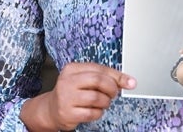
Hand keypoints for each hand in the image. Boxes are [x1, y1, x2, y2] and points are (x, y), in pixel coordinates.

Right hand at [20, 61, 135, 131]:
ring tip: (103, 103)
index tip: (130, 82)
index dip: (118, 76)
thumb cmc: (73, 92)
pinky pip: (91, 113)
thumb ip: (105, 77)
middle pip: (98, 81)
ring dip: (105, 102)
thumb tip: (129, 81)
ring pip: (96, 98)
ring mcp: (65, 97)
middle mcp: (67, 81)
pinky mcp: (67, 113)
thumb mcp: (86, 79)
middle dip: (111, 89)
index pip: (100, 69)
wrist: (51, 109)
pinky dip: (98, 113)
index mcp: (72, 68)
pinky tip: (95, 111)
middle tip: (113, 94)